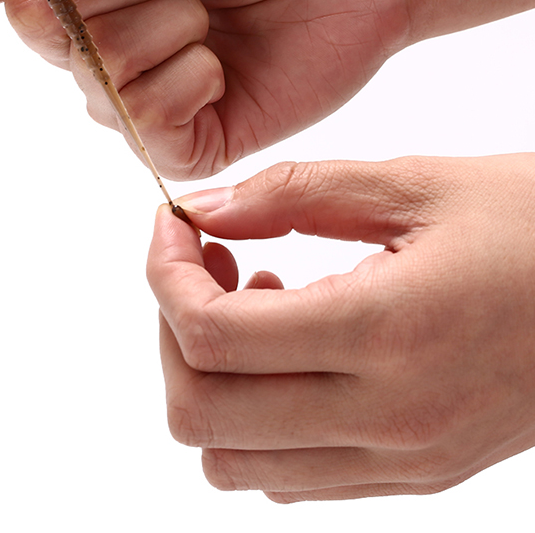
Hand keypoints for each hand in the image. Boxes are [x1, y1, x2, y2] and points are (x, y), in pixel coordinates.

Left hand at [147, 154, 534, 500]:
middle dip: (172, 326)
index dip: (164, 273)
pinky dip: (253, 415)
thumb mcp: (413, 184)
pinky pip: (287, 475)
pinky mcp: (410, 477)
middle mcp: (388, 418)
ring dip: (210, 377)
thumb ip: (291, 193)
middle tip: (207, 260)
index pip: (212, 335)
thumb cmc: (531, 225)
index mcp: (386, 331)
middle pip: (201, 412)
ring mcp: (399, 462)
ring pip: (232, 460)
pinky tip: (294, 344)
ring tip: (255, 300)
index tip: (173, 225)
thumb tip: (201, 210)